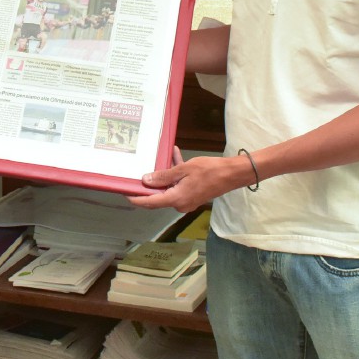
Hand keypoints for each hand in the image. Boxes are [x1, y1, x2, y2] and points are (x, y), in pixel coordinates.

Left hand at [132, 149, 246, 211]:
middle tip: (137, 175)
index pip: (151, 202)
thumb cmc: (209, 170)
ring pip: (169, 188)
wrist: (232, 174)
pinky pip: (179, 185)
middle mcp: (181, 204)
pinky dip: (176, 173)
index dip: (137, 199)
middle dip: (149, 185)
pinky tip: (175, 155)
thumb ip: (164, 176)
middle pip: (159, 196)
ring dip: (165, 175)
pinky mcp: (193, 195)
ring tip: (161, 158)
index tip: (126, 194)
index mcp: (177, 199)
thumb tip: (146, 181)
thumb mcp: (183, 169)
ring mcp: (187, 201)